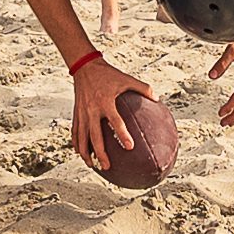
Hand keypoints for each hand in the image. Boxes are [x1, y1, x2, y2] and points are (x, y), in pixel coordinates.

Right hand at [67, 54, 141, 173]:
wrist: (84, 66)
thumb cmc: (108, 74)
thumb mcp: (126, 78)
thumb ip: (143, 88)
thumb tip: (158, 99)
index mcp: (106, 102)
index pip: (115, 121)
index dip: (122, 134)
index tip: (129, 147)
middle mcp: (92, 110)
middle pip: (95, 137)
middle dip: (100, 153)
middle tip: (107, 166)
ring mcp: (82, 113)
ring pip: (81, 138)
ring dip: (86, 153)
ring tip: (92, 166)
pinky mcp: (76, 114)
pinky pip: (75, 132)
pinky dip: (77, 144)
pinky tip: (82, 153)